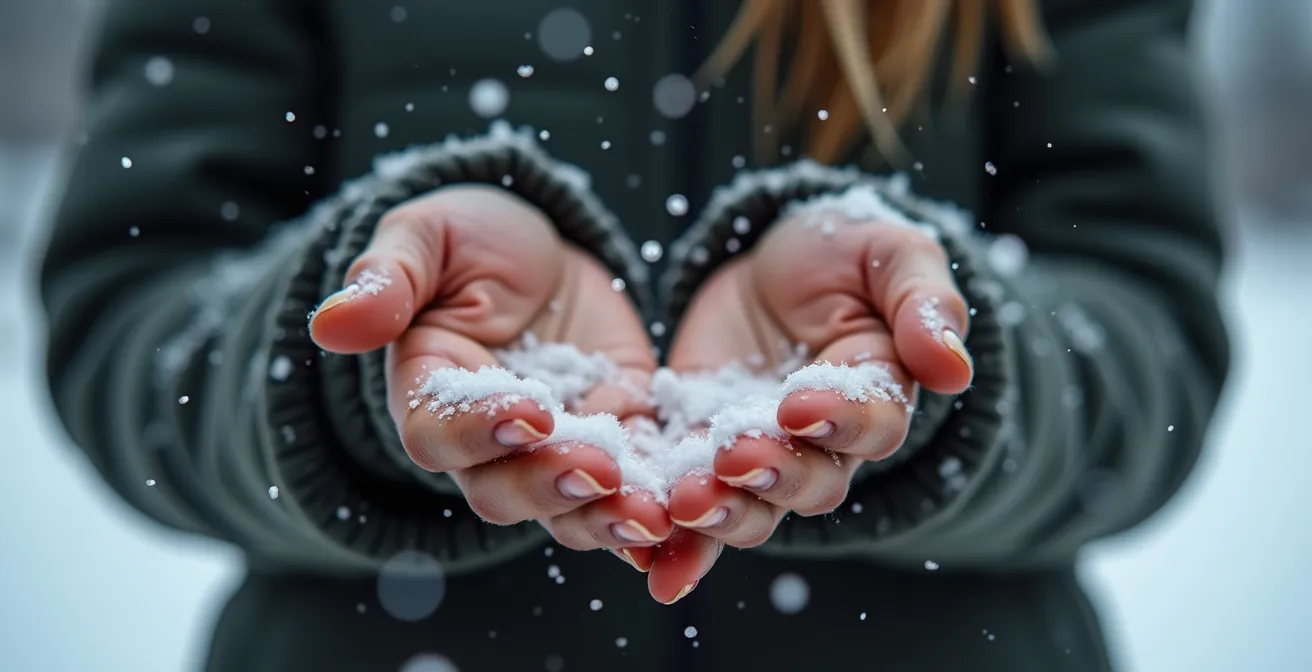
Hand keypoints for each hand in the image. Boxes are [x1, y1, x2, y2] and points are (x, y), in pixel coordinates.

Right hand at [310, 185, 672, 555]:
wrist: (541, 254)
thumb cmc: (470, 241)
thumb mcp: (427, 239)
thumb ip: (387, 279)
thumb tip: (330, 324)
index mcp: (430, 394)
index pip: (439, 434)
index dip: (479, 430)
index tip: (528, 410)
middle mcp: (486, 443)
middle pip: (504, 491)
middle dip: (551, 486)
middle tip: (600, 470)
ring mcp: (553, 451)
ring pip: (570, 508)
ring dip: (607, 517)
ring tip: (652, 515)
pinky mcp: (615, 439)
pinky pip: (634, 487)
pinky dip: (656, 509)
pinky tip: (686, 524)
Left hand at [644, 210, 975, 602]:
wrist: (769, 265)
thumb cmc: (842, 254)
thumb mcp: (888, 253)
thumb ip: (922, 301)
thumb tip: (953, 367)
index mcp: (878, 392)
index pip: (872, 423)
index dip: (840, 419)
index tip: (800, 404)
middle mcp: (824, 443)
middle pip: (811, 482)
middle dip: (773, 474)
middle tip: (734, 456)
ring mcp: (761, 455)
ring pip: (751, 507)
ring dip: (721, 514)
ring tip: (685, 503)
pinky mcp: (702, 456)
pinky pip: (692, 509)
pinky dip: (674, 542)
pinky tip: (651, 564)